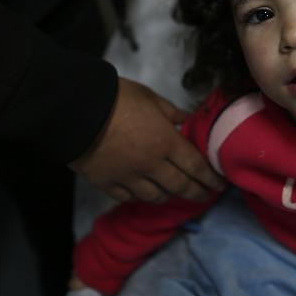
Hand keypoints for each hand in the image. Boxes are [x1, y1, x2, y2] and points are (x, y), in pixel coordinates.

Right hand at [69, 78, 224, 202]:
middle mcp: (151, 165)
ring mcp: (128, 177)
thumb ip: (171, 112)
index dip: (210, 178)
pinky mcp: (107, 184)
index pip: (195, 166)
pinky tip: (146, 195)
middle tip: (206, 196)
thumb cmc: (117, 98)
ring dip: (170, 196)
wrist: (75, 111)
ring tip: (176, 194)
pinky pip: (129, 197)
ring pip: (155, 196)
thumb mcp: (150, 97)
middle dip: (197, 193)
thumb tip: (186, 120)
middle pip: (180, 186)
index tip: (220, 185)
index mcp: (166, 142)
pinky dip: (141, 197)